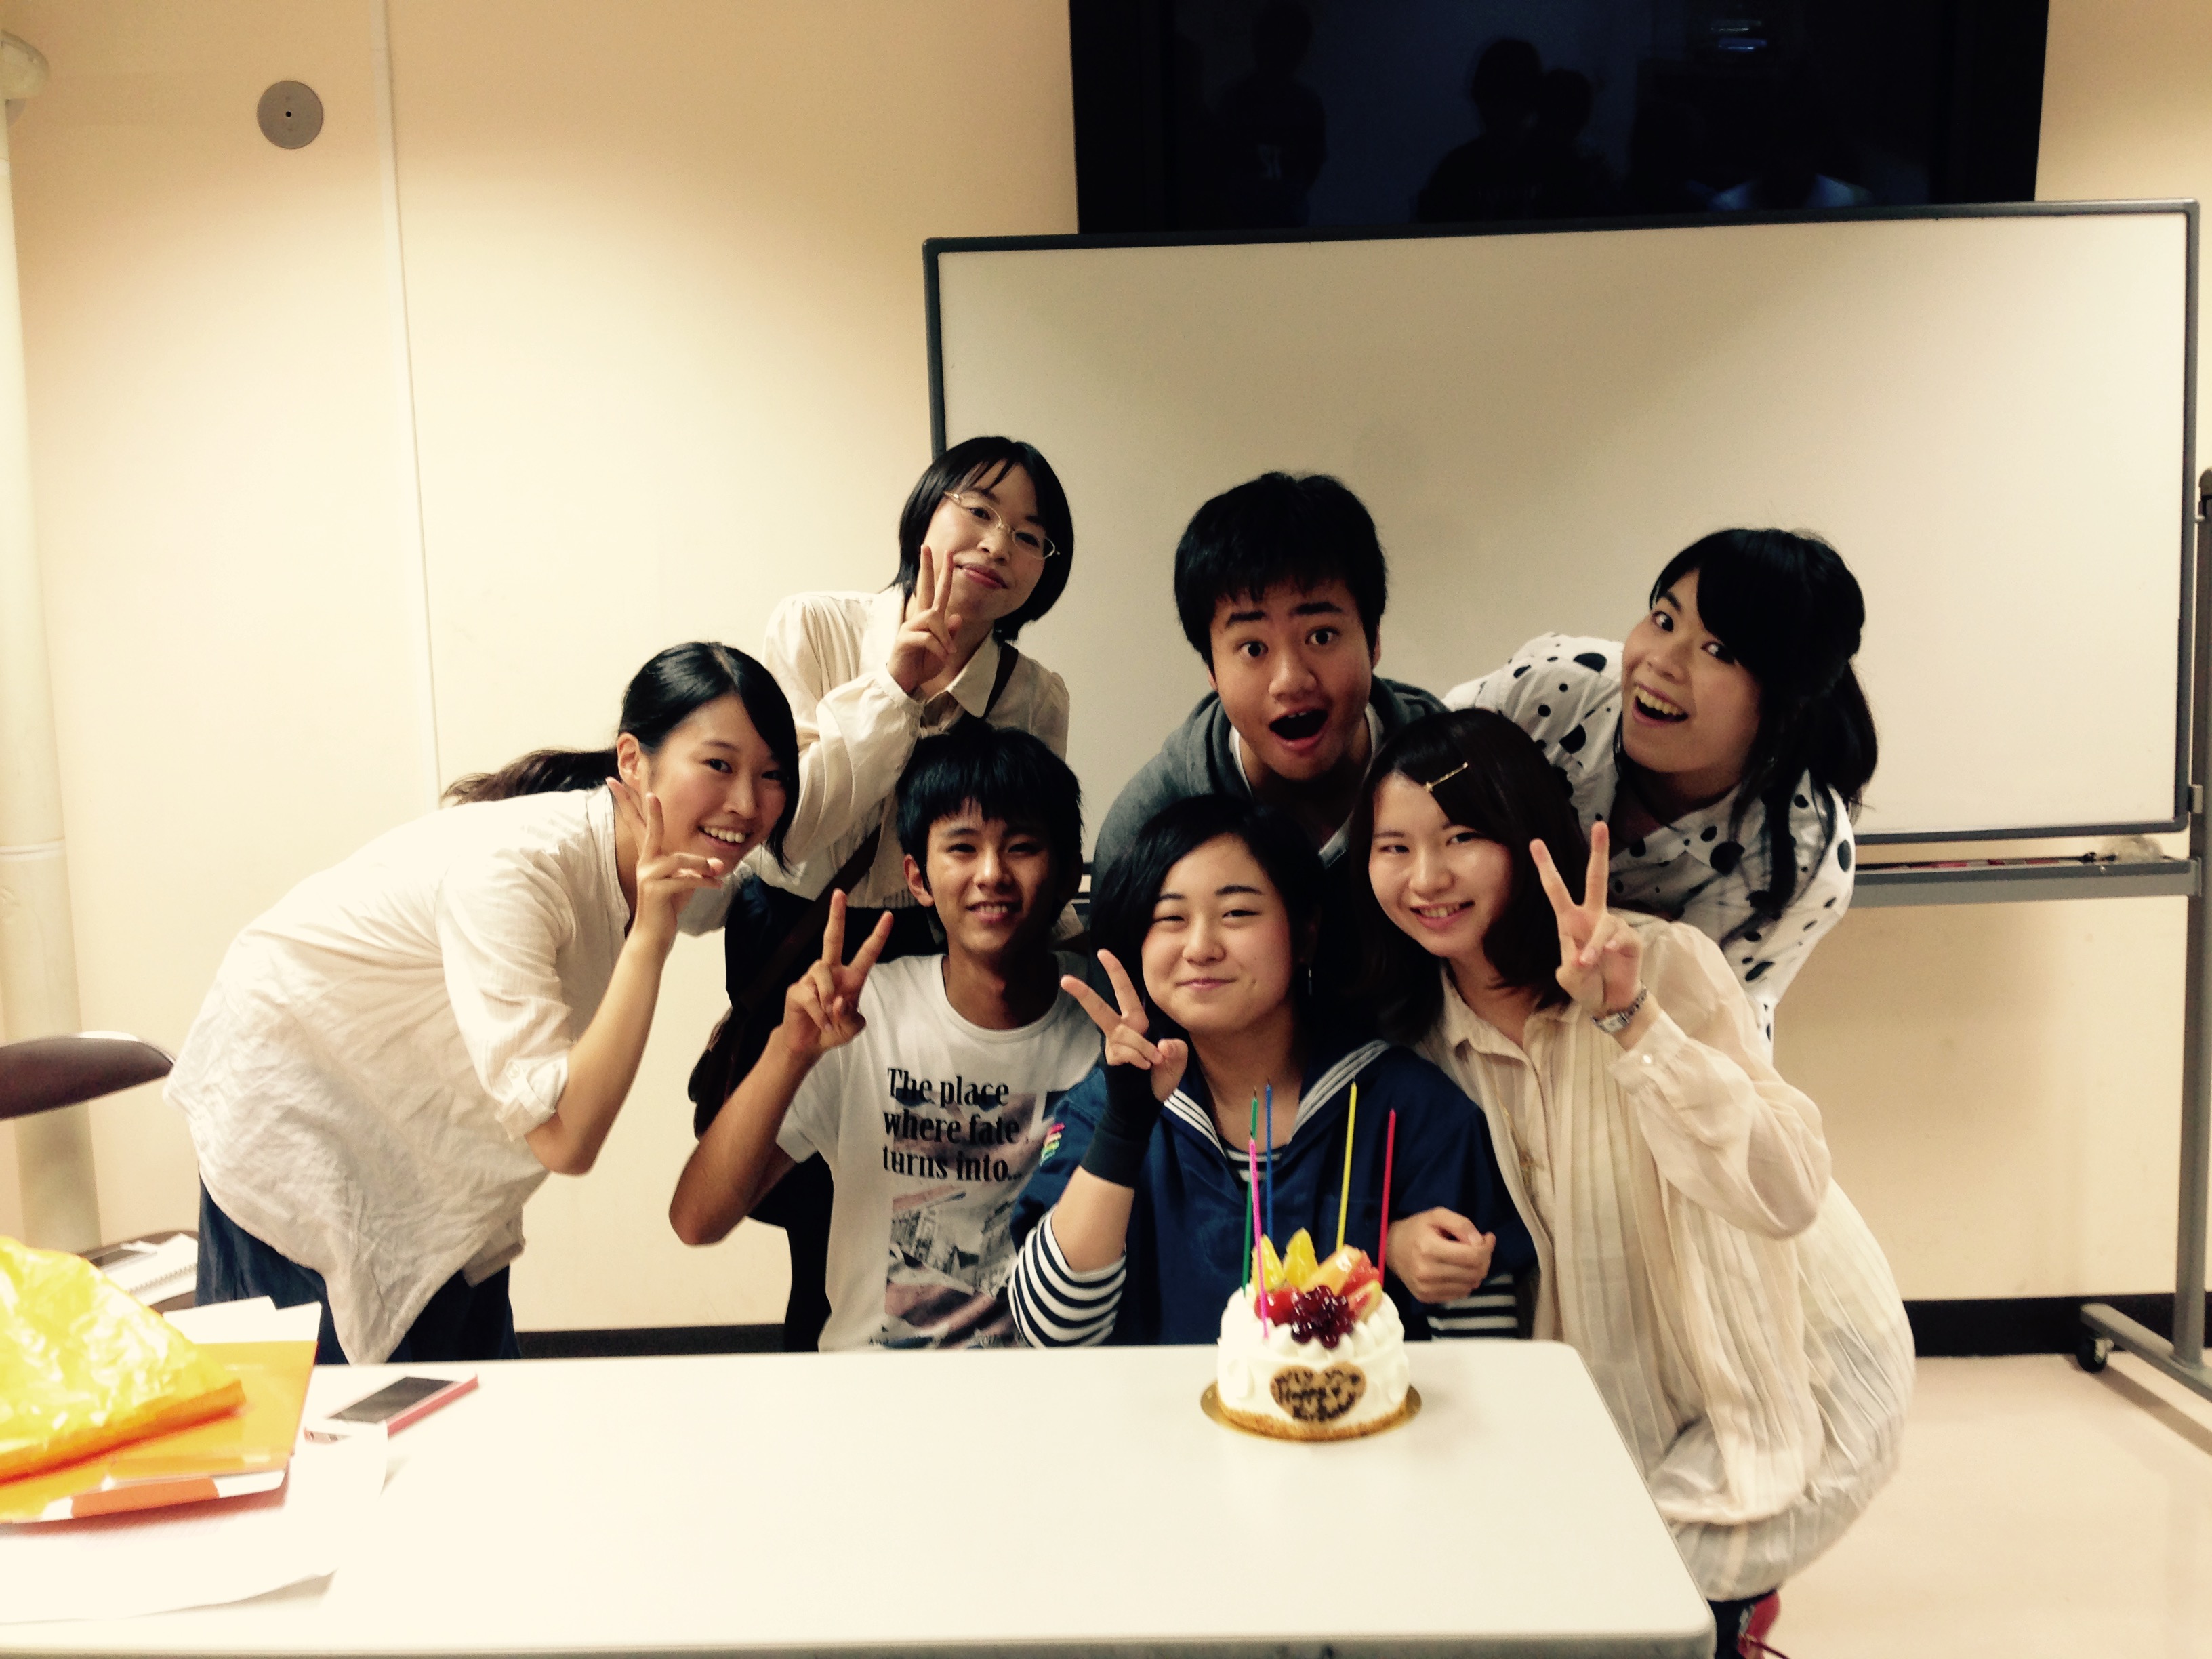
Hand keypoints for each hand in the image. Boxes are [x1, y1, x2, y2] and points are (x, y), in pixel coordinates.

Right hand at [612, 781, 727, 950]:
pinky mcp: (656, 891)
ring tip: (718, 871)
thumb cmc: (668, 905)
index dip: (629, 803)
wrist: (654, 934)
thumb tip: (716, 864)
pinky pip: (684, 880)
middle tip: (651, 794)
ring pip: (677, 860)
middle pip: (649, 831)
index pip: (639, 825)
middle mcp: (645, 863)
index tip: (616, 781)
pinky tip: (717, 886)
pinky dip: (705, 882)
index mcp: (649, 857)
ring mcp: (648, 876)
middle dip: (651, 812)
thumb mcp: (681, 881)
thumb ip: (694, 870)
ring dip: (701, 865)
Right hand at [778, 890, 894, 1065]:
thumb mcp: (851, 1028)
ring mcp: (811, 979)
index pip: (866, 953)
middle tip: (840, 893)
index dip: (878, 936)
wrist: (807, 1044)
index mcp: (851, 978)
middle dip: (836, 915)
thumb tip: (838, 1000)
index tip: (888, 916)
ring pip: (822, 972)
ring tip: (829, 1016)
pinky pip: (810, 995)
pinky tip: (821, 1022)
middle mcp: (831, 972)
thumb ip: (852, 1017)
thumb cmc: (833, 1030)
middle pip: (833, 939)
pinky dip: (819, 1013)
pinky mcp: (797, 989)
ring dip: (828, 998)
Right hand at [886, 545, 964, 696]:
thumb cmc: (922, 666)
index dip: (941, 573)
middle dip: (928, 567)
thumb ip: (950, 634)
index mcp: (929, 620)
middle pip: (925, 588)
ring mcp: (910, 628)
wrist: (905, 683)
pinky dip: (938, 648)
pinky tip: (940, 656)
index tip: (943, 553)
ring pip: (933, 617)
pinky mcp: (905, 639)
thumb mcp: (943, 651)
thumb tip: (957, 616)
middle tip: (927, 546)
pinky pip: (928, 637)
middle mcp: (919, 619)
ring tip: (946, 652)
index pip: (936, 592)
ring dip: (944, 636)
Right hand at [1060, 950, 1187, 1102]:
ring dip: (1142, 1047)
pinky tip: (1144, 1067)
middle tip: (1065, 980)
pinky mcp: (1111, 1059)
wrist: (1147, 1104)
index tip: (1104, 953)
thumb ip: (1176, 1049)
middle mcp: (1122, 1029)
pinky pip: (1126, 1052)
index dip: (1116, 972)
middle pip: (1101, 1008)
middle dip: (1084, 994)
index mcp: (1136, 1022)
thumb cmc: (1160, 1077)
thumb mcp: (1177, 1059)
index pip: (1126, 993)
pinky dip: (1139, 1058)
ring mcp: (1114, 1045)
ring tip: (1154, 1060)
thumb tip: (1162, 1046)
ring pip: (1124, 1034)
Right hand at [1384, 1208, 1495, 1302]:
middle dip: (1485, 1260)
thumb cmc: (1416, 1229)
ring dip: (1477, 1273)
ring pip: (1470, 1286)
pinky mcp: (1426, 1298)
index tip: (1487, 1237)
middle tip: (1481, 1248)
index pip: (1472, 1256)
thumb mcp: (1437, 1215)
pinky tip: (1459, 1271)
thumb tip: (1480, 1242)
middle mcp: (1427, 1272)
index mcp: (1429, 1248)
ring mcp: (1426, 1288)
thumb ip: (1461, 1224)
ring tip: (1470, 1259)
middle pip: (1474, 1273)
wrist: (1389, 1249)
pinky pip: (1459, 1295)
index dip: (1487, 1248)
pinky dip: (1465, 1283)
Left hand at [1530, 820, 1643, 1019]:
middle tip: (1600, 824)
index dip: (1546, 867)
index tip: (1535, 843)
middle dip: (1599, 852)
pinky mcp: (1630, 939)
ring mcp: (1613, 927)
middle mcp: (1593, 917)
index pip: (1556, 889)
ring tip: (1586, 965)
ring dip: (1592, 948)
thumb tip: (1582, 956)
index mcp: (1570, 921)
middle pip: (1597, 878)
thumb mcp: (1567, 977)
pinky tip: (1606, 956)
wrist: (1609, 1002)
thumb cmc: (1585, 984)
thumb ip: (1570, 966)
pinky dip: (1608, 948)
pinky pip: (1618, 938)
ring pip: (1603, 926)